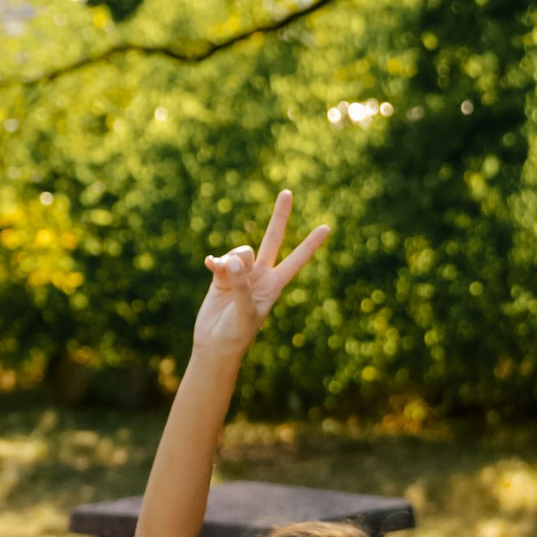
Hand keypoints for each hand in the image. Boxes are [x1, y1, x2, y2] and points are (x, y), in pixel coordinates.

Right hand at [193, 190, 329, 353]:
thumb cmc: (236, 334)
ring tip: (222, 275)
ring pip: (240, 251)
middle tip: (287, 192)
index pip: (296, 260)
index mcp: (274, 285)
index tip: (327, 228)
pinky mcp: (221, 276)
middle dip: (279, 217)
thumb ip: (241, 285)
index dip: (310, 245)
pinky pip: (219, 259)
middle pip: (272, 239)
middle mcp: (260, 275)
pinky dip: (214, 261)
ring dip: (230, 259)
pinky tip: (209, 265)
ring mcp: (241, 274)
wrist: (215, 344)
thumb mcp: (244, 312)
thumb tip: (233, 259)